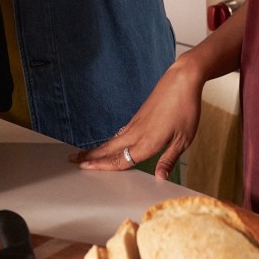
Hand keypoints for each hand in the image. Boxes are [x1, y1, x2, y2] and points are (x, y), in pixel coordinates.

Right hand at [70, 57, 203, 179]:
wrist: (181, 81)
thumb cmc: (185, 109)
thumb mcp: (184, 139)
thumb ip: (169, 160)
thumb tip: (160, 178)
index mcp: (148, 142)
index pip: (120, 159)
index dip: (102, 166)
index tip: (84, 168)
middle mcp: (137, 133)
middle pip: (109, 149)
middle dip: (90, 156)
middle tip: (72, 160)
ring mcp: (136, 123)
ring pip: (112, 140)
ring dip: (97, 149)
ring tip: (84, 154)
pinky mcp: (138, 116)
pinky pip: (120, 133)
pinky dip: (109, 141)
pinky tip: (108, 144)